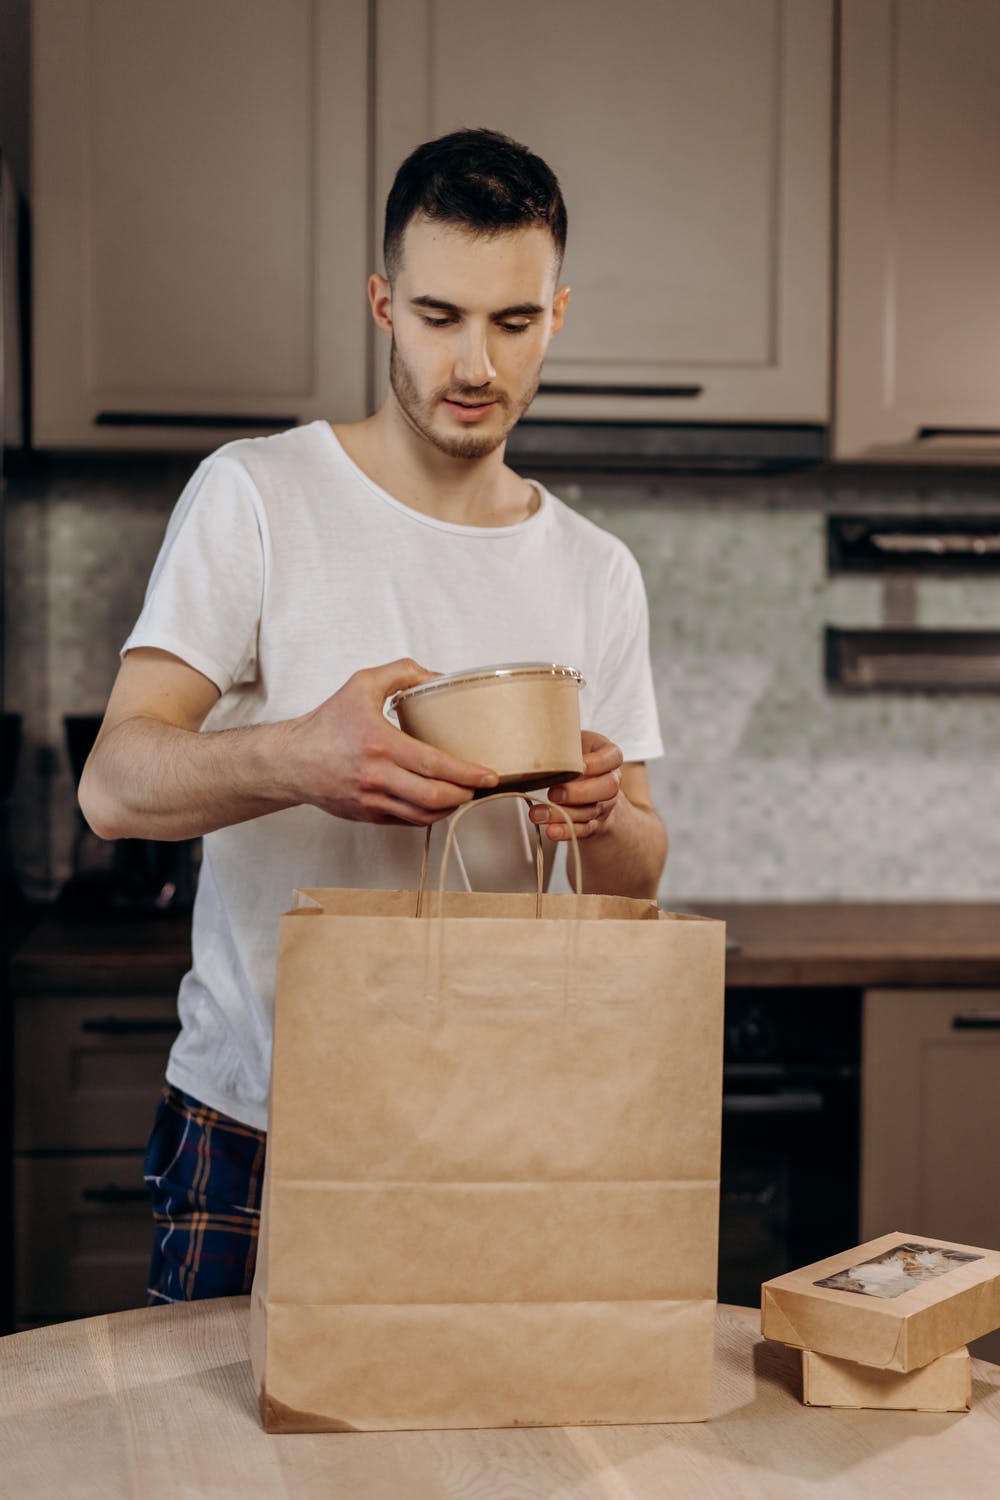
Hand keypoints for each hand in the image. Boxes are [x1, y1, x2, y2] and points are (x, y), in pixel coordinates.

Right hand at [284, 658, 497, 824]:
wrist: (291, 761)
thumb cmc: (326, 724)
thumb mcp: (361, 684)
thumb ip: (401, 673)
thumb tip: (438, 676)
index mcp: (378, 744)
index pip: (433, 764)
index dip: (467, 772)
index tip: (488, 773)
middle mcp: (375, 776)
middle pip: (433, 797)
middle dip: (465, 794)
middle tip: (481, 785)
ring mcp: (371, 800)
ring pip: (423, 815)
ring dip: (450, 808)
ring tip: (464, 793)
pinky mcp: (368, 815)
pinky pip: (407, 821)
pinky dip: (429, 815)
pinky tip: (439, 803)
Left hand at [529, 730, 623, 841]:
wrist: (587, 781)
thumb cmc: (575, 755)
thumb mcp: (572, 741)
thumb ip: (561, 740)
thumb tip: (530, 737)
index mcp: (608, 756)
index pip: (613, 757)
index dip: (598, 763)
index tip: (578, 765)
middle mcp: (611, 780)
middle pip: (608, 788)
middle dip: (579, 793)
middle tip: (553, 793)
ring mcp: (604, 803)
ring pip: (591, 811)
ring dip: (564, 815)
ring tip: (537, 814)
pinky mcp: (594, 822)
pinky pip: (584, 829)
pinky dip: (567, 831)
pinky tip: (551, 831)